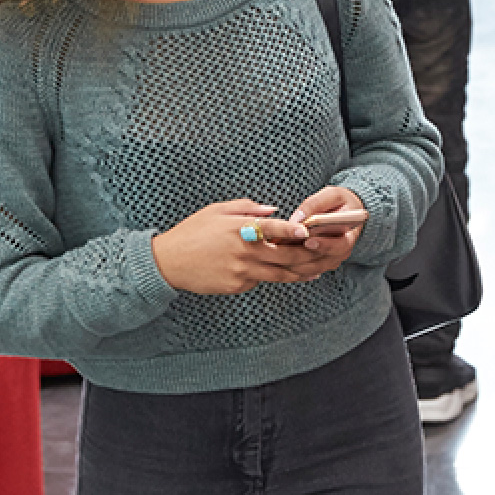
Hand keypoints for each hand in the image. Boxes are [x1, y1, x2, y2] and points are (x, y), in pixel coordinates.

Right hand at [149, 197, 338, 294]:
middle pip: (284, 256)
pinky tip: (285, 273)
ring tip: (317, 270)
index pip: (273, 228)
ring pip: (278, 274)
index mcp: (240, 229)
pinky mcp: (236, 286)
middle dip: (307, 255)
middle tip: (325, 253)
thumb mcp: (217, 210)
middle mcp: (244, 252)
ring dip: (300, 272)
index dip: (293, 230)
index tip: (308, 231)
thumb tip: (274, 210)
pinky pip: (259, 281)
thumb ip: (247, 208)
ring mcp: (241, 272)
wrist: (169, 262)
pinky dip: (271, 276)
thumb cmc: (193, 232)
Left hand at [279, 184, 367, 276]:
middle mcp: (342, 252)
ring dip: (292, 263)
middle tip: (281, 248)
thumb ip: (315, 204)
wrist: (347, 213)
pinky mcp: (321, 264)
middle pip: (321, 261)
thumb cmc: (339, 202)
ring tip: (276, 252)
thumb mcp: (332, 195)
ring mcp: (332, 260)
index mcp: (350, 236)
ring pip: (311, 268)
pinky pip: (306, 270)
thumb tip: (298, 218)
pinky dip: (292, 266)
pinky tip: (278, 258)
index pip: (339, 245)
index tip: (308, 241)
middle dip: (299, 255)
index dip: (323, 245)